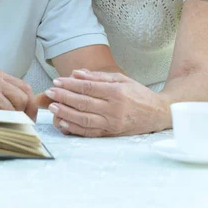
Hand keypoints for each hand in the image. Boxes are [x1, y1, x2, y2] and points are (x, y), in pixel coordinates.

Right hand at [0, 68, 37, 120]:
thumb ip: (3, 96)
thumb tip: (26, 113)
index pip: (25, 88)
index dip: (31, 106)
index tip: (30, 119)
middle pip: (24, 97)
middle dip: (24, 115)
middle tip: (19, 127)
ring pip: (14, 109)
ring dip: (10, 122)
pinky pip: (2, 116)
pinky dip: (0, 125)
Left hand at [43, 70, 169, 136]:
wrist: (158, 114)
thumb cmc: (138, 94)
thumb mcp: (121, 79)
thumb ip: (98, 77)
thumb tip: (77, 73)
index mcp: (116, 92)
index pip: (88, 87)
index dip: (70, 84)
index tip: (57, 81)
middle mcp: (114, 109)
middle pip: (84, 103)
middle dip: (64, 97)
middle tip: (50, 92)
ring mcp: (112, 123)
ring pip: (85, 119)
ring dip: (66, 113)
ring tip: (53, 107)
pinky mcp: (112, 134)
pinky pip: (90, 132)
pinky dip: (75, 128)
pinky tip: (64, 123)